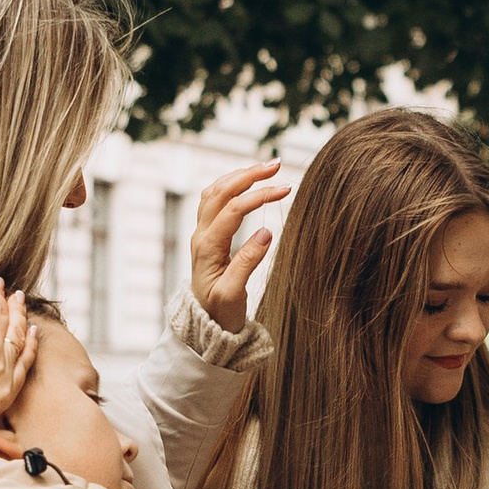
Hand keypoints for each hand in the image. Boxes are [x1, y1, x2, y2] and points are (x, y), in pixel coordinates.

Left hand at [189, 160, 287, 334]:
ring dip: (239, 175)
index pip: (234, 209)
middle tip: (276, 165)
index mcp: (208, 247)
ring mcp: (202, 232)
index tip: (286, 190)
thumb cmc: (220, 312)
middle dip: (249, 174)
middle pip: (221, 191)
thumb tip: (267, 232)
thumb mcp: (234, 294)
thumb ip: (248, 262)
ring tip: (265, 168)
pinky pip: (214, 200)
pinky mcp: (207, 234)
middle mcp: (201, 234)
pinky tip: (247, 182)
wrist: (204, 323)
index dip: (260, 196)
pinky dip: (231, 185)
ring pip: (215, 191)